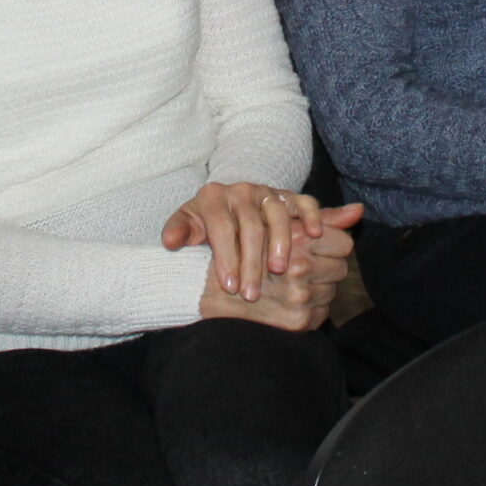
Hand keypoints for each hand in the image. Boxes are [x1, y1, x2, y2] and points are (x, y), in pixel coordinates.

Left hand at [165, 182, 340, 299]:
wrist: (228, 203)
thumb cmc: (205, 222)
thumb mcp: (187, 225)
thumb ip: (179, 231)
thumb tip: (170, 241)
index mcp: (213, 197)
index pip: (221, 227)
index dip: (225, 258)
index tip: (229, 286)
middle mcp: (242, 191)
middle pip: (250, 226)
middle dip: (251, 262)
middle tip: (251, 294)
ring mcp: (267, 192)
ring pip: (277, 214)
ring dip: (280, 243)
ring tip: (278, 271)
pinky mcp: (289, 196)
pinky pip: (304, 201)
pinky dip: (312, 216)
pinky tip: (315, 235)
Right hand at [195, 206, 361, 330]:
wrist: (202, 286)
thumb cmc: (241, 245)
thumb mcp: (279, 221)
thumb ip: (322, 216)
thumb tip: (359, 211)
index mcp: (297, 238)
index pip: (342, 243)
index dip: (331, 245)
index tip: (317, 247)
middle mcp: (299, 267)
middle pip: (340, 268)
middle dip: (325, 267)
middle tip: (303, 267)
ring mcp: (299, 296)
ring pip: (332, 290)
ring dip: (318, 288)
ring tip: (293, 285)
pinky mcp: (296, 322)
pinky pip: (323, 314)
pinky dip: (312, 309)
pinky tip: (290, 302)